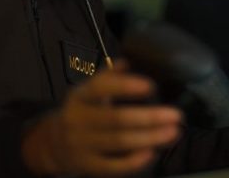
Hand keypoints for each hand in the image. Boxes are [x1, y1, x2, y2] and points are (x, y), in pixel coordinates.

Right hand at [21, 61, 182, 176]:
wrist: (52, 144)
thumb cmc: (81, 112)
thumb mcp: (87, 92)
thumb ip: (108, 78)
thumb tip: (127, 62)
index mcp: (80, 97)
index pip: (100, 88)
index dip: (124, 86)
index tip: (150, 85)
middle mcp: (78, 120)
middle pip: (116, 119)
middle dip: (148, 117)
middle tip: (176, 115)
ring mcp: (82, 144)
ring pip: (118, 142)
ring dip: (149, 137)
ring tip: (173, 132)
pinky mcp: (88, 165)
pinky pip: (113, 166)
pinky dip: (134, 161)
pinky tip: (152, 153)